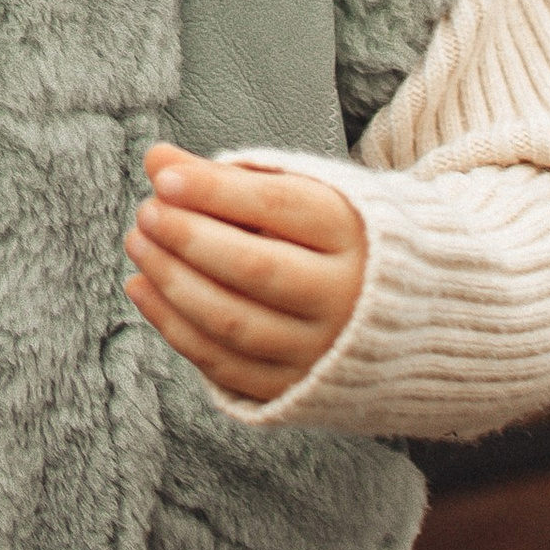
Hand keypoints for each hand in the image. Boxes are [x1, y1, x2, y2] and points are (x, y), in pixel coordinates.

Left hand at [124, 145, 367, 402]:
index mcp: (354, 233)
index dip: (215, 191)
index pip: (278, 206)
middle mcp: (343, 296)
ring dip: (172, 283)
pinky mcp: (295, 389)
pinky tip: (142, 288)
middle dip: (188, 238)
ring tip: (138, 243)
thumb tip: (156, 160)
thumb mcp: (302, 192)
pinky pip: (225, 366)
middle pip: (254, 268)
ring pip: (233, 322)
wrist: (410, 313)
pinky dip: (174, 328)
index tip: (164, 176)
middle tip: (146, 213)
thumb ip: (229, 177)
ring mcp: (320, 350)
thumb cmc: (336, 236)